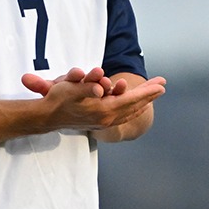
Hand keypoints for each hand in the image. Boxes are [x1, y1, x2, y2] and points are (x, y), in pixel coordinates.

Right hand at [21, 66, 165, 135]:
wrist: (46, 117)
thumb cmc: (58, 99)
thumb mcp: (71, 89)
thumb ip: (87, 87)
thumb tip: (101, 87)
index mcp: (102, 111)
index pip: (131, 100)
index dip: (147, 92)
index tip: (161, 85)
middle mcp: (106, 119)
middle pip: (133, 106)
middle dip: (148, 95)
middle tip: (162, 85)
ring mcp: (103, 123)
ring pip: (129, 112)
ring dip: (142, 102)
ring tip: (152, 95)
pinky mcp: (100, 124)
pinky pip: (122, 116)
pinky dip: (132, 110)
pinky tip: (135, 106)